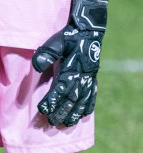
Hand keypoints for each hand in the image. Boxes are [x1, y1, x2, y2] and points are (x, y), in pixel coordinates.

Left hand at [33, 0, 107, 125]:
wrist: (90, 29)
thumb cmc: (69, 36)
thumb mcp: (54, 42)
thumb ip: (46, 54)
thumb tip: (38, 67)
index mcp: (73, 66)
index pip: (62, 86)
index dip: (53, 99)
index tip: (43, 109)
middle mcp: (84, 73)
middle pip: (73, 96)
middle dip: (62, 110)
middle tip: (52, 122)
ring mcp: (90, 75)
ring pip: (83, 97)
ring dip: (75, 111)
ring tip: (67, 123)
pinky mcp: (94, 75)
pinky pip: (93, 92)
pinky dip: (89, 104)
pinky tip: (85, 114)